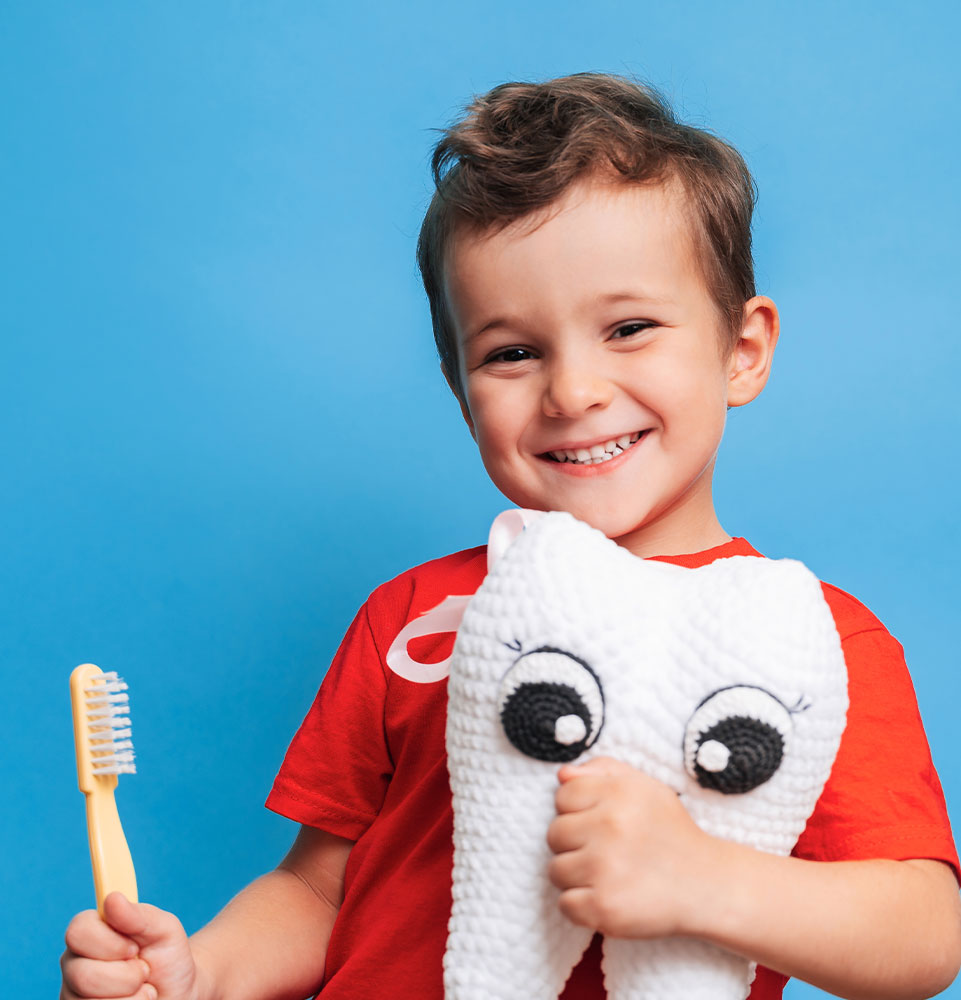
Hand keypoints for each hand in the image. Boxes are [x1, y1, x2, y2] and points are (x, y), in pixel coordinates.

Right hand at [61, 893, 199, 999]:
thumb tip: (112, 898)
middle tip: (144, 971)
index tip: (135, 947)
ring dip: (130, 998)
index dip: (109, 943)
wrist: (178, 991)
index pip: (77, 931)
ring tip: (143, 989)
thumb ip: (139, 915)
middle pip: (82, 975)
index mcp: (91, 932)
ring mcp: (73, 994)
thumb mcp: (163, 929)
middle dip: (126, 976)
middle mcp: (75, 963)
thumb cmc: (167, 956)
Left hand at [547, 756, 716, 938]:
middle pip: (554, 833)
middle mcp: (610, 826)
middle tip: (607, 851)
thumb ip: (603, 769)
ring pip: (555, 870)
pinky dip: (582, 906)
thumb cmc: (670, 832)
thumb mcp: (646, 787)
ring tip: (608, 874)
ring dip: (577, 876)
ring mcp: (604, 869)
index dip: (578, 810)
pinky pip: (565, 904)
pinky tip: (608, 897)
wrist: (707, 885)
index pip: (563, 795)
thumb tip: (562, 774)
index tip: (601, 823)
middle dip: (575, 843)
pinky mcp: (603, 907)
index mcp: (618, 792)